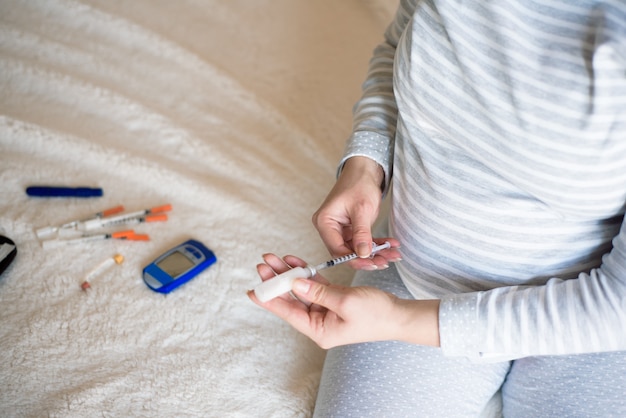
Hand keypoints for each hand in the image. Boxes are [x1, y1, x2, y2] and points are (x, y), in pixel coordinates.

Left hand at [248, 253, 439, 348]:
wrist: (398, 315)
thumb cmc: (375, 314)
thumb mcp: (345, 301)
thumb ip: (318, 292)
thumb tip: (294, 284)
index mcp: (319, 330)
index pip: (288, 313)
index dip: (269, 300)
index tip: (252, 290)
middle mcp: (319, 322)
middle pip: (291, 300)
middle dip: (277, 281)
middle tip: (263, 264)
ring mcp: (326, 311)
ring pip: (301, 290)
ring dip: (289, 274)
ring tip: (275, 258)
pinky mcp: (334, 300)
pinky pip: (314, 286)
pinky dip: (306, 274)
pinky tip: (295, 262)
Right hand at [312, 157, 400, 268]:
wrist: (365, 170)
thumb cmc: (359, 184)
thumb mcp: (362, 209)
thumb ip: (362, 233)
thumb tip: (363, 255)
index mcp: (324, 222)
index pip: (337, 249)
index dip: (354, 259)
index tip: (372, 263)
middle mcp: (329, 228)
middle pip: (346, 252)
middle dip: (367, 258)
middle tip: (385, 261)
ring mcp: (339, 229)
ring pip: (356, 248)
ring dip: (375, 253)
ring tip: (392, 254)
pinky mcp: (349, 229)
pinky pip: (362, 241)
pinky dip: (376, 244)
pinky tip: (390, 246)